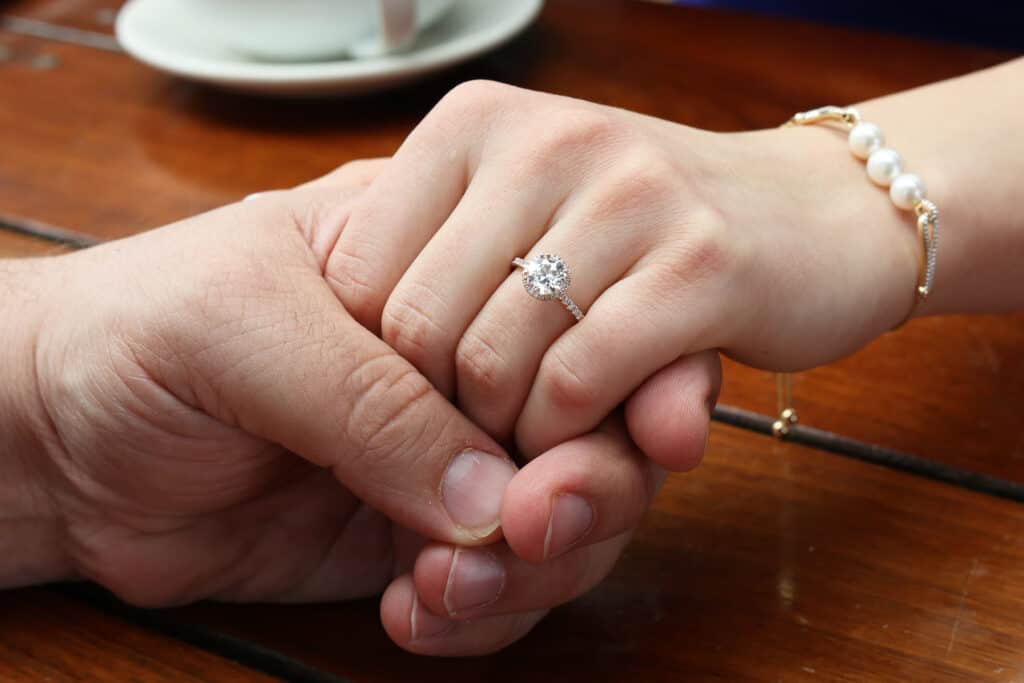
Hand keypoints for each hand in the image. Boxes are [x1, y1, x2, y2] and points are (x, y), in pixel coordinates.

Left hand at [3, 161, 719, 654]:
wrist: (53, 443)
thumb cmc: (135, 333)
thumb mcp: (249, 325)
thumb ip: (372, 399)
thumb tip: (492, 496)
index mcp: (438, 266)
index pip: (574, 314)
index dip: (637, 376)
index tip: (660, 435)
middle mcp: (458, 362)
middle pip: (592, 428)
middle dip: (590, 491)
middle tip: (536, 533)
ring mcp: (440, 456)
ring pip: (558, 522)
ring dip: (529, 571)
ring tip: (444, 588)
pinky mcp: (411, 535)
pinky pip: (492, 586)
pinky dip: (475, 613)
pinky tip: (416, 611)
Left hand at [325, 81, 919, 458]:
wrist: (814, 213)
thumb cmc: (642, 234)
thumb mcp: (516, 222)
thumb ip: (428, 276)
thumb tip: (360, 374)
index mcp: (471, 124)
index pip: (357, 278)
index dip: (380, 368)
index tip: (428, 401)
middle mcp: (542, 140)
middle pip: (417, 332)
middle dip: (441, 415)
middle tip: (485, 439)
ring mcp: (627, 193)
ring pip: (496, 367)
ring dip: (509, 436)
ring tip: (542, 436)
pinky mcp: (702, 261)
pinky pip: (583, 382)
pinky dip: (572, 435)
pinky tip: (599, 428)